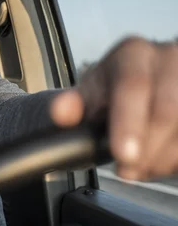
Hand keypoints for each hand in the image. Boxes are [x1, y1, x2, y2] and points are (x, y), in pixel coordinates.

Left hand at [50, 37, 177, 180]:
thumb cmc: (109, 96)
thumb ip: (73, 106)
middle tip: (129, 171)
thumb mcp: (87, 99)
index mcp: (132, 54)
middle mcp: (169, 57)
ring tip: (143, 169)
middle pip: (167, 109)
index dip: (129, 123)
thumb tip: (60, 112)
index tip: (123, 155)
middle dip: (148, 150)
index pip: (133, 85)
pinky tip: (163, 162)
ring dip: (164, 157)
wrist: (132, 95)